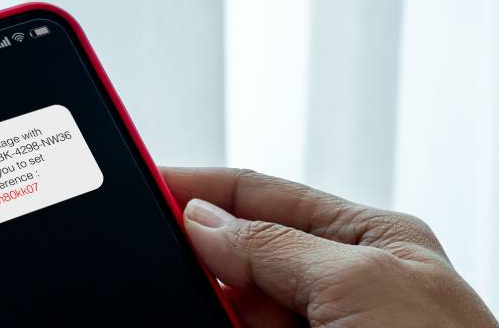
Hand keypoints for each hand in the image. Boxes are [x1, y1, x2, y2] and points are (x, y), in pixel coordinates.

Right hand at [0, 167, 498, 327]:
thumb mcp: (360, 285)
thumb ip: (277, 247)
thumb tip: (203, 218)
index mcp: (371, 243)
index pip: (266, 199)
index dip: (201, 189)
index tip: (138, 184)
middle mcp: (345, 289)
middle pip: (242, 260)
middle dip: (190, 258)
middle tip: (127, 254)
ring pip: (236, 315)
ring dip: (196, 307)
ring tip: (147, 297)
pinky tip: (184, 322)